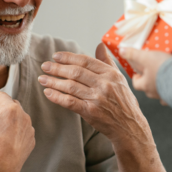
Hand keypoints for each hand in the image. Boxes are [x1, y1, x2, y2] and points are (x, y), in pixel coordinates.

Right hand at [0, 84, 35, 171]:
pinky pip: (24, 132)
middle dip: (3, 105)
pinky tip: (9, 136)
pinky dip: (17, 131)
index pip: (1, 96)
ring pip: (20, 118)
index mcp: (10, 108)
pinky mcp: (30, 142)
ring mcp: (29, 130)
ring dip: (11, 118)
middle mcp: (23, 116)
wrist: (0, 168)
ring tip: (1, 122)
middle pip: (13, 105)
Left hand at [39, 43, 153, 149]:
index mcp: (111, 74)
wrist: (130, 127)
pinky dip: (57, 97)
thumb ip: (107, 61)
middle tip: (45, 66)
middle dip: (57, 68)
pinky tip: (48, 93)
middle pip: (76, 72)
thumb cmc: (124, 102)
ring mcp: (97, 98)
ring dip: (53, 82)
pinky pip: (70, 102)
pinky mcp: (91, 112)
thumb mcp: (119, 79)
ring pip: (70, 86)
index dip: (69, 57)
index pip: (85, 61)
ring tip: (42, 79)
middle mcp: (104, 84)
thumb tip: (100, 44)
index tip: (56, 56)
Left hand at [121, 47, 171, 100]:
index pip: (136, 84)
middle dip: (149, 81)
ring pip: (160, 93)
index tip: (138, 72)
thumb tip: (121, 51)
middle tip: (153, 72)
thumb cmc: (163, 68)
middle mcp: (154, 93)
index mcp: (145, 85)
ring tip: (166, 77)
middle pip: (148, 89)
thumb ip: (134, 54)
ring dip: (161, 86)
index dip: (136, 77)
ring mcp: (166, 96)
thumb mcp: (146, 57)